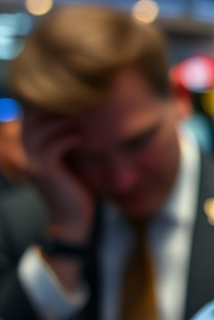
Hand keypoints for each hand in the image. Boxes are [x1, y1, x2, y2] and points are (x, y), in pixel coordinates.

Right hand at [21, 109, 95, 244]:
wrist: (73, 218)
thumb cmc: (75, 185)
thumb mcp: (69, 159)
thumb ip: (66, 139)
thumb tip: (82, 118)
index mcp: (30, 148)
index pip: (29, 117)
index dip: (47, 106)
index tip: (72, 102)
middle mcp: (26, 154)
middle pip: (31, 119)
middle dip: (55, 109)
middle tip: (79, 109)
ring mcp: (34, 163)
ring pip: (41, 130)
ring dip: (64, 122)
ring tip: (82, 124)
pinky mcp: (46, 172)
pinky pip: (54, 145)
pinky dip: (70, 138)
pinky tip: (83, 140)